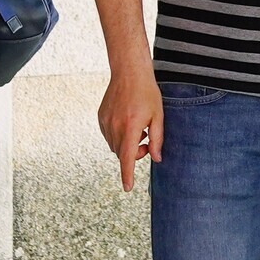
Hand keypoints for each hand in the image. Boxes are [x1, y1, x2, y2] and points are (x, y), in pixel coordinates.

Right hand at [97, 69, 163, 190]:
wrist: (129, 72)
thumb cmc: (147, 93)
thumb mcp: (158, 116)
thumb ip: (157, 139)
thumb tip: (157, 158)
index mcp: (131, 127)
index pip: (127, 158)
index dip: (128, 174)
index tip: (127, 188)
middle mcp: (115, 126)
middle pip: (122, 153)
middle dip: (134, 154)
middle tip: (146, 142)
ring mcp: (106, 122)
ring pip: (114, 146)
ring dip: (126, 145)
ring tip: (138, 128)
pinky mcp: (101, 117)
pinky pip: (108, 136)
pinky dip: (118, 136)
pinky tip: (127, 122)